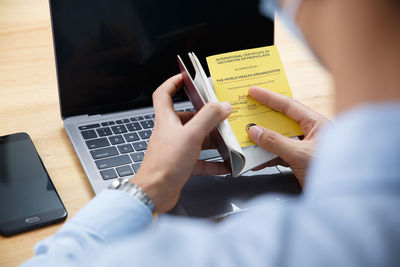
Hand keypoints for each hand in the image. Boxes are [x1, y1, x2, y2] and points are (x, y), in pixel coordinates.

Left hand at [131, 74, 231, 212]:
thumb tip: (222, 106)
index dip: (173, 83)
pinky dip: (212, 162)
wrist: (154, 193)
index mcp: (166, 120)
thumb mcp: (191, 135)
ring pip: (196, 139)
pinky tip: (224, 165)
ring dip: (211, 139)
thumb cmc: (164, 164)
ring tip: (227, 139)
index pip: (164, 94)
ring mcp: (175, 149)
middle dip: (204, 116)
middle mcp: (170, 133)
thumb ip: (208, 118)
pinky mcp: (180, 165)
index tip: (186, 77)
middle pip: (186, 117)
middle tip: (220, 114)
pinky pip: (200, 161)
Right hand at [247, 87, 328, 185]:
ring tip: (247, 139)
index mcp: (317, 124)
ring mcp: (306, 149)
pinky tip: (257, 160)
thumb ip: (275, 142)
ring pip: (280, 140)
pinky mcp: (302, 163)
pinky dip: (268, 157)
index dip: (269, 97)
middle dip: (264, 120)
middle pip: (282, 122)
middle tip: (247, 113)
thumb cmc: (333, 172)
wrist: (342, 199)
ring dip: (264, 141)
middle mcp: (312, 134)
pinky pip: (281, 155)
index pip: (289, 105)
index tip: (253, 92)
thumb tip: (255, 131)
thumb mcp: (300, 154)